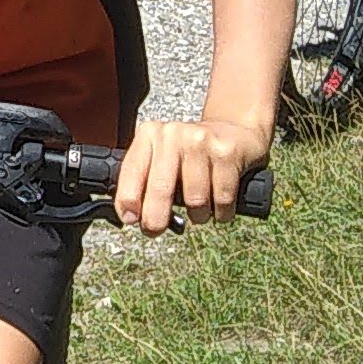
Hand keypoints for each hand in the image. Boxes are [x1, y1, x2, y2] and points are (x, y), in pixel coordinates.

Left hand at [110, 115, 269, 236]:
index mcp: (150, 135)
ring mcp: (201, 142)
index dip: (128, 199)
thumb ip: (144, 182)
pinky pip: (221, 200)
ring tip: (199, 209)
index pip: (132, 171)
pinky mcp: (226, 153)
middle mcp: (173, 135)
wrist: (234, 134)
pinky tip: (219, 206)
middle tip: (155, 229)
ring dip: (197, 215)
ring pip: (194, 199)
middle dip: (155, 218)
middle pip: (160, 189)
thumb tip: (131, 217)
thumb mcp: (161, 158)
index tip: (130, 219)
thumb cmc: (191, 155)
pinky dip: (221, 213)